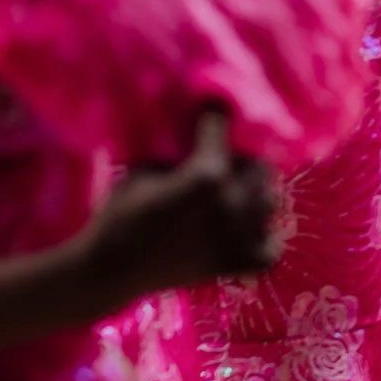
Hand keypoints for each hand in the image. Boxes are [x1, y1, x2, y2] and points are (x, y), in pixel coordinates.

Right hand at [84, 109, 279, 304]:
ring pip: (270, 202)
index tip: (212, 110)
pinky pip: (271, 245)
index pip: (221, 128)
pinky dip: (261, 237)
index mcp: (206, 175)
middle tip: (221, 166)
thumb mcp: (146, 170)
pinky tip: (241, 231)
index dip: (213, 116)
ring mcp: (240, 236)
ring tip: (230, 199)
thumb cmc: (120, 215)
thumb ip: (181, 155)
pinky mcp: (239, 263)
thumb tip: (200, 140)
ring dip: (251, 196)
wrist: (109, 270)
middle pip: (259, 166)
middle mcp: (232, 203)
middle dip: (240, 161)